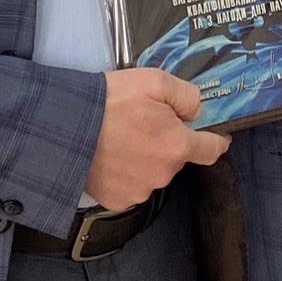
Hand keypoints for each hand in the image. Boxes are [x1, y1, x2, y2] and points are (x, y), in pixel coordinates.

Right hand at [84, 68, 229, 211]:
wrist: (65, 127)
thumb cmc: (110, 101)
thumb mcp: (155, 81)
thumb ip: (186, 95)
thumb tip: (197, 111)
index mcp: (177, 146)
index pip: (212, 150)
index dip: (216, 141)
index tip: (215, 136)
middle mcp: (163, 173)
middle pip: (176, 158)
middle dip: (167, 142)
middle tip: (143, 123)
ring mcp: (139, 190)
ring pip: (153, 172)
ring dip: (145, 158)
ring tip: (120, 139)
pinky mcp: (117, 200)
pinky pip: (131, 186)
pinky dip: (125, 174)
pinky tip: (110, 157)